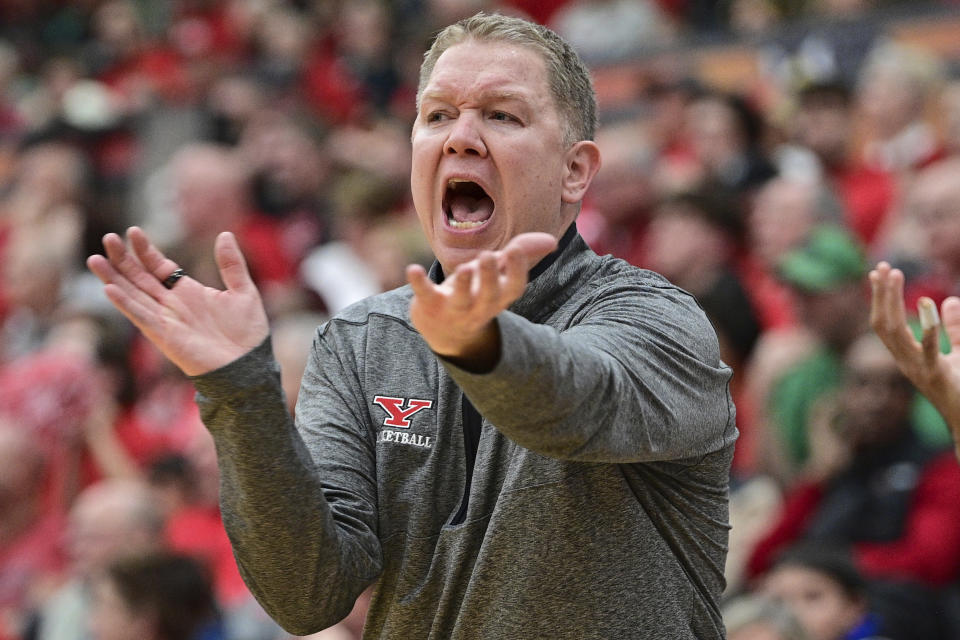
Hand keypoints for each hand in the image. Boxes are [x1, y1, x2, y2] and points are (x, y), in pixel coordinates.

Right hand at [87, 227, 268, 375]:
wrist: (248, 366)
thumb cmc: (247, 334)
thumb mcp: (243, 291)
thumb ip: (232, 264)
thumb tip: (225, 234)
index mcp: (188, 292)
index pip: (159, 267)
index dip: (146, 251)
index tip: (133, 231)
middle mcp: (172, 305)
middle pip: (140, 278)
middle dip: (123, 259)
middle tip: (108, 238)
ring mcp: (166, 320)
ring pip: (133, 295)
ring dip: (113, 278)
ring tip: (95, 258)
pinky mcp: (163, 336)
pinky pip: (140, 317)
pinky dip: (125, 304)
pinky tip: (110, 289)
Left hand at [406, 233, 557, 371]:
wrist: (444, 332)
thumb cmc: (476, 294)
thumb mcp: (498, 276)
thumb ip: (521, 255)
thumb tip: (552, 241)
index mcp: (499, 297)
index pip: (514, 288)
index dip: (516, 270)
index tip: (515, 249)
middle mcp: (479, 306)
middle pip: (489, 296)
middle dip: (489, 277)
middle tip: (488, 255)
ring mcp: (454, 309)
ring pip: (462, 300)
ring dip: (463, 284)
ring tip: (464, 267)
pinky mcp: (429, 306)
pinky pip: (425, 296)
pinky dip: (419, 284)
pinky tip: (412, 270)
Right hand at [869, 261, 959, 454]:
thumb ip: (954, 328)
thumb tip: (949, 300)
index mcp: (906, 356)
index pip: (884, 323)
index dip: (881, 298)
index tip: (881, 273)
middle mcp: (904, 361)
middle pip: (883, 324)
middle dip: (881, 294)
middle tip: (883, 267)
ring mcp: (917, 369)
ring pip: (894, 332)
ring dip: (892, 301)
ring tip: (895, 277)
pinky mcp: (936, 375)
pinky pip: (927, 349)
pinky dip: (926, 327)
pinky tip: (927, 305)